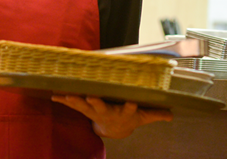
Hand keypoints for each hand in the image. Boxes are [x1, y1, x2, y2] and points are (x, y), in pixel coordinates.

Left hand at [51, 95, 172, 138]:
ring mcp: (94, 111)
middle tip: (92, 97)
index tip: (132, 102)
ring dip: (75, 101)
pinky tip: (54, 96)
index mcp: (123, 114)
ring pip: (84, 105)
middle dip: (97, 102)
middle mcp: (108, 112)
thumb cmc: (128, 117)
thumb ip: (155, 114)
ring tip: (66, 96)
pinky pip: (73, 105)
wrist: (113, 130)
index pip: (128, 110)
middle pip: (102, 107)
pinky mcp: (85, 109)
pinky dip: (63, 100)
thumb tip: (171, 115)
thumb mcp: (143, 117)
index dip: (130, 106)